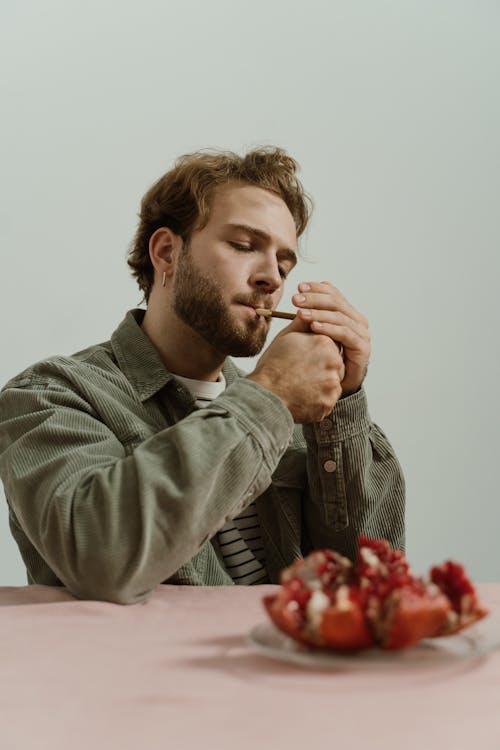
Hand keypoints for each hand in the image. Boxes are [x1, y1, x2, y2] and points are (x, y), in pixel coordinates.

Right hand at [247, 316, 344, 423]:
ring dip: (322, 383)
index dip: (317, 351)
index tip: (304, 358)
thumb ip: (302, 324)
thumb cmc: (273, 365)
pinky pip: (329, 399)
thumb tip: (307, 311)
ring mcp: (333, 383)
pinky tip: (303, 396)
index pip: (330, 344)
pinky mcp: (330, 402)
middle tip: (302, 372)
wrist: (266, 394)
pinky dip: (319, 399)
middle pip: (335, 363)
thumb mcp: (286, 338)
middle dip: (322, 367)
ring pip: (333, 382)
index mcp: (324, 342)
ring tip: (301, 384)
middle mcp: (334, 361)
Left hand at [292, 281, 370, 395]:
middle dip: (314, 299)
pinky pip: (344, 333)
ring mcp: (362, 333)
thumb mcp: (313, 332)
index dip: (316, 289)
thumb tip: (300, 294)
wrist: (333, 386)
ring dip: (318, 313)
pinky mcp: (362, 348)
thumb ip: (310, 314)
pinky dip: (328, 328)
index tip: (299, 287)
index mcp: (347, 313)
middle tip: (296, 299)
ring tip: (299, 313)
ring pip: (339, 317)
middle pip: (336, 303)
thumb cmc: (322, 357)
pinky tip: (313, 326)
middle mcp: (357, 320)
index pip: (333, 294)